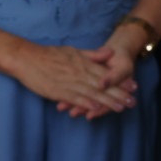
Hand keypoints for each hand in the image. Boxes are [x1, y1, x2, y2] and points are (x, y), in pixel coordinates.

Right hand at [12, 41, 134, 118]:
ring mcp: (69, 83)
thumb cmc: (50, 54)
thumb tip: (110, 53)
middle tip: (132, 102)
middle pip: (103, 86)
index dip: (121, 82)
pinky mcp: (58, 91)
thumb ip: (93, 55)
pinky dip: (85, 103)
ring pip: (92, 94)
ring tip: (120, 108)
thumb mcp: (74, 51)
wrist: (27, 58)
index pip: (107, 75)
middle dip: (119, 95)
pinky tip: (95, 109)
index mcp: (84, 64)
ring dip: (107, 102)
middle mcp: (80, 74)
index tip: (134, 88)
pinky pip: (75, 98)